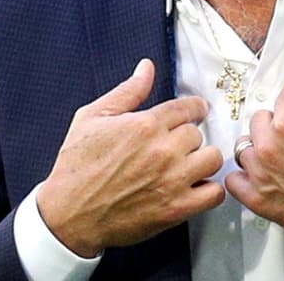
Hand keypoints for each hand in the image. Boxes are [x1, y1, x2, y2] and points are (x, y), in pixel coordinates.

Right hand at [38, 59, 224, 256]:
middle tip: (176, 145)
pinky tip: (194, 186)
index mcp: (144, 125)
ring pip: (212, 159)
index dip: (194, 108)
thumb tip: (146, 69)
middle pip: (198, 133)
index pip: (187, 107)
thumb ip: (127, 91)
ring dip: (202, 160)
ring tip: (188, 164)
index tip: (196, 111)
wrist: (69, 214)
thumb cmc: (76, 168)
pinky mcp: (176, 209)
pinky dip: (209, 189)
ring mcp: (172, 180)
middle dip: (188, 137)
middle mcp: (162, 151)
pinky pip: (214, 194)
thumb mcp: (92, 117)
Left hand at [226, 41, 283, 250]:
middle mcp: (271, 146)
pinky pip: (234, 180)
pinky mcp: (259, 200)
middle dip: (277, 123)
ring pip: (244, 147)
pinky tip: (262, 175)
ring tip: (278, 153)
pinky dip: (244, 178)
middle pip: (260, 119)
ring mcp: (262, 174)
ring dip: (258, 148)